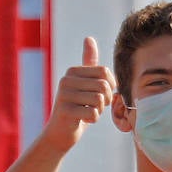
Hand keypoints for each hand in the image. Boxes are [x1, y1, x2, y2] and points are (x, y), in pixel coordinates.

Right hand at [40, 36, 116, 152]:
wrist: (60, 133)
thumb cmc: (78, 108)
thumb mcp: (85, 84)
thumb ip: (89, 63)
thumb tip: (88, 38)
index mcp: (73, 71)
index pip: (105, 72)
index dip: (111, 87)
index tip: (103, 96)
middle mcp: (66, 80)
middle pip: (103, 86)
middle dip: (105, 100)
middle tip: (95, 107)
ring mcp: (64, 95)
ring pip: (99, 100)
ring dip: (99, 110)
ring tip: (88, 112)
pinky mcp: (65, 111)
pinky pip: (93, 113)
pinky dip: (93, 119)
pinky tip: (82, 120)